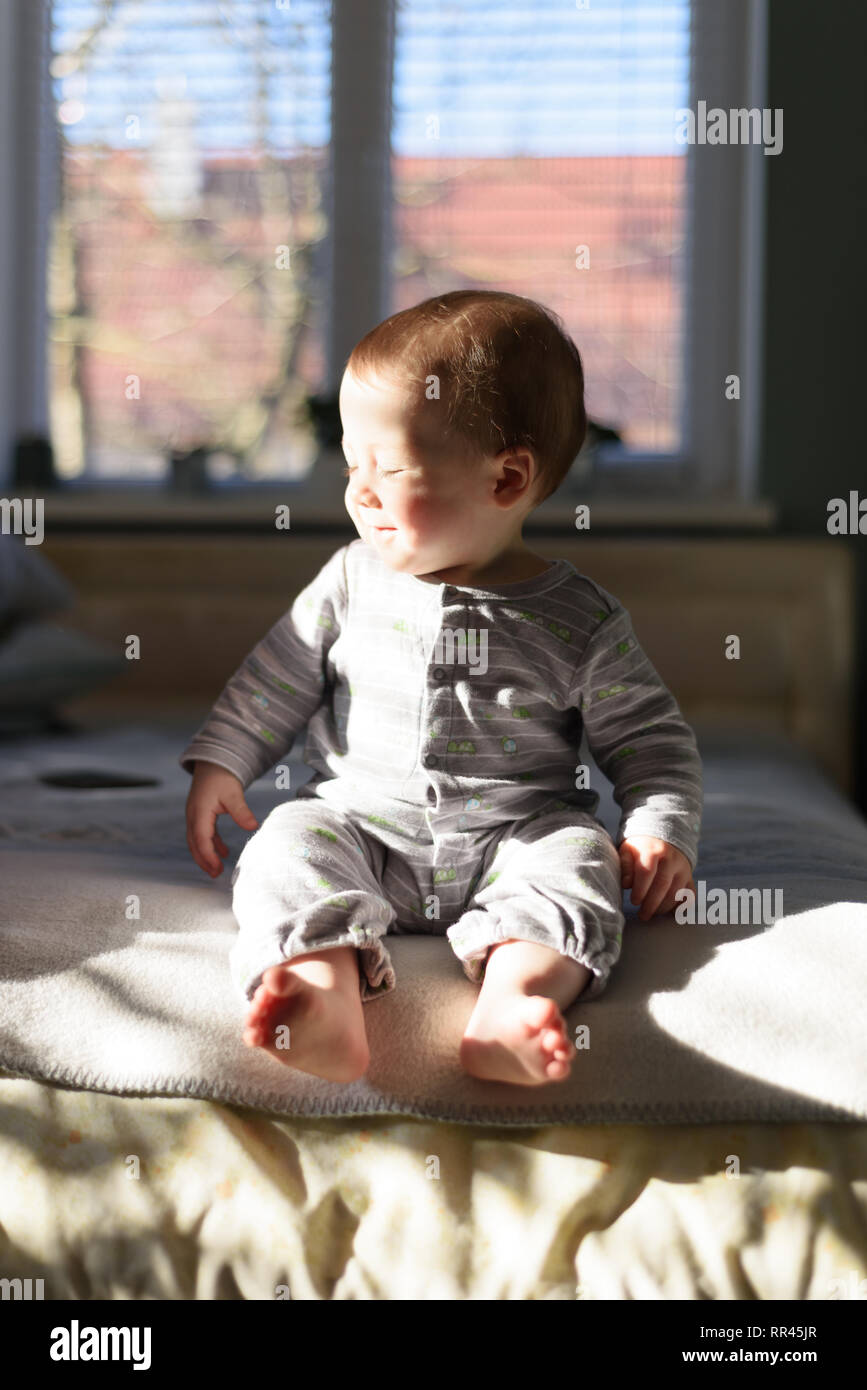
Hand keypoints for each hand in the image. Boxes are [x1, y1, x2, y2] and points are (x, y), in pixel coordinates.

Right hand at [185, 761, 258, 877]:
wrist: (213, 762)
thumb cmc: (222, 776)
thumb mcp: (234, 794)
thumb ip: (242, 811)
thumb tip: (253, 826)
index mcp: (200, 812)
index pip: (201, 838)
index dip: (207, 855)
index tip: (216, 868)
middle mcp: (193, 815)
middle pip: (194, 843)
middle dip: (203, 860)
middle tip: (215, 875)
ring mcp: (194, 814)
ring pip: (196, 840)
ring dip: (205, 854)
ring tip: (217, 869)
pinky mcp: (200, 814)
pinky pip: (202, 833)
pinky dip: (211, 844)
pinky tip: (224, 852)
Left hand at [618, 836, 694, 921]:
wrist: (661, 841)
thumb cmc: (640, 851)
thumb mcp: (628, 851)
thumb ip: (625, 866)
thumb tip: (626, 884)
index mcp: (653, 850)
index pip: (647, 872)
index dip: (640, 889)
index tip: (634, 902)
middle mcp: (672, 859)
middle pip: (663, 884)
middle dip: (651, 904)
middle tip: (642, 915)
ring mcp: (683, 869)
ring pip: (677, 893)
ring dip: (663, 907)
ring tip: (651, 913)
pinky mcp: (690, 879)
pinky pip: (689, 896)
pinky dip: (680, 907)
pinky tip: (668, 912)